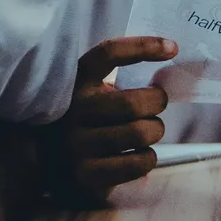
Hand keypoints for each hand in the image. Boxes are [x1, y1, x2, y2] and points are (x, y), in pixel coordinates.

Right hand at [55, 36, 175, 198]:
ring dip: (154, 131)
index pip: (108, 53)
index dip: (142, 46)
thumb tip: (169, 60)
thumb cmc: (86, 122)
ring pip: (139, 133)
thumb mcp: (93, 93)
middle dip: (157, 102)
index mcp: (77, 81)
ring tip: (148, 131)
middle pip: (133, 102)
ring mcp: (77, 144)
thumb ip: (120, 81)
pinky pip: (137, 163)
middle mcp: (73, 110)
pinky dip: (148, 158)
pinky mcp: (86, 174)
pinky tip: (139, 155)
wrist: (47, 165)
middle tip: (156, 104)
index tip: (172, 48)